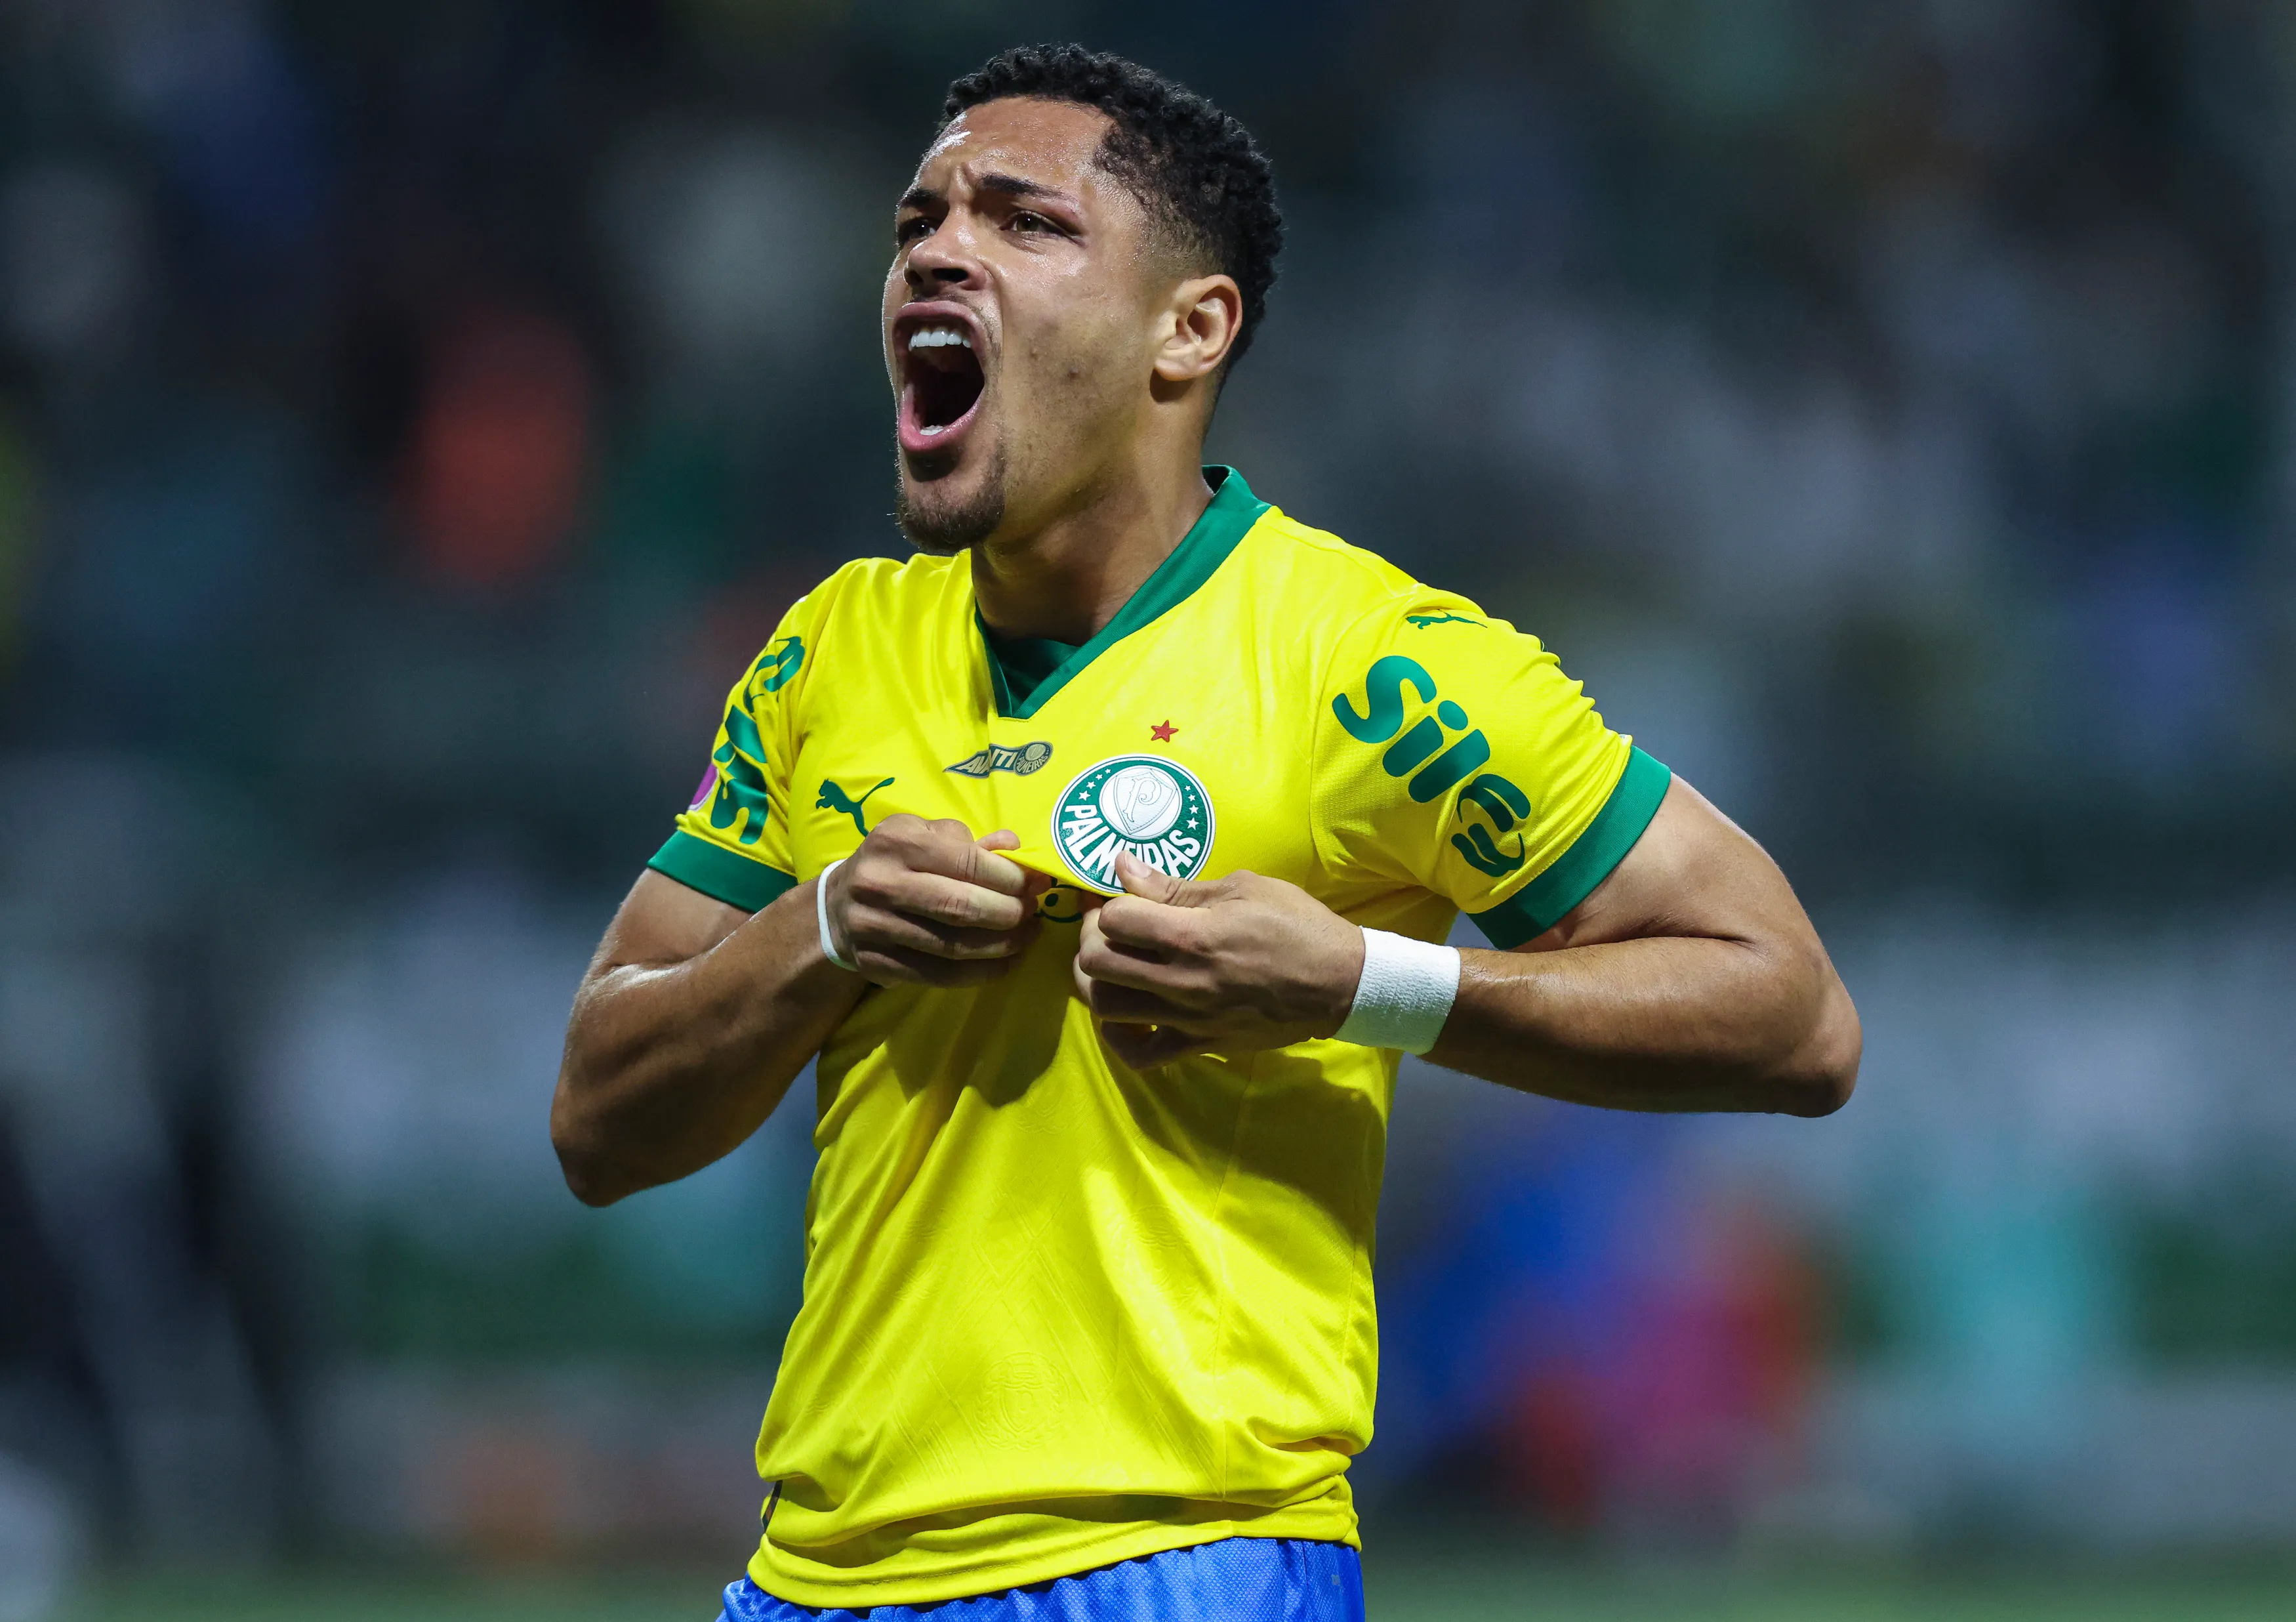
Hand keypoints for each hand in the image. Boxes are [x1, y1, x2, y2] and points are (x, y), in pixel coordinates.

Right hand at [824, 817, 1049, 986]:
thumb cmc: (895, 864)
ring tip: (1026, 938)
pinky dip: (979, 973)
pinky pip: (938, 975)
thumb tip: (1016, 848)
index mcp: (896, 841)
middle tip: (1032, 914)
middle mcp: (880, 882)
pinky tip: (1004, 964)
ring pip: (952, 945)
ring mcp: (874, 926)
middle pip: (961, 907)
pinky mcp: (875, 962)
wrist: (836, 906)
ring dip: (1000, 946)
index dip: (1010, 878)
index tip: (1035, 885)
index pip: (967, 862)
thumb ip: (969, 842)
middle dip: (1008, 913)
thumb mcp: (924, 837)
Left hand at [1071, 853, 1365, 1068]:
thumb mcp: (1241, 888)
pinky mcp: (1198, 1044)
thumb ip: (1177, 886)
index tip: (1119, 896)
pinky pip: (1139, 1055)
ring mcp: (1187, 1018)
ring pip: (1107, 1008)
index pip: (1115, 919)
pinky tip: (1127, 1015)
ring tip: (1114, 964)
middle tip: (1110, 927)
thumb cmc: (1296, 924)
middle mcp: (1181, 981)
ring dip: (1099, 982)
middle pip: (1097, 964)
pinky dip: (1120, 1037)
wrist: (1339, 983)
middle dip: (1092, 939)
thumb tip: (1124, 868)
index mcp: (1193, 935)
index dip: (1111, 903)